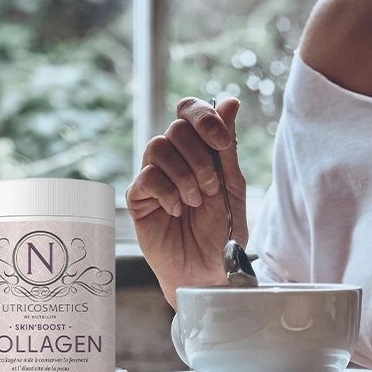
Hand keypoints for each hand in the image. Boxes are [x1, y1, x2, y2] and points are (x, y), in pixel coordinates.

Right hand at [125, 96, 245, 307]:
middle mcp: (173, 158)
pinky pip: (145, 177)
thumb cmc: (222, 230)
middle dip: (199, 157)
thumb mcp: (232, 185)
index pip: (189, 110)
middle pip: (175, 128)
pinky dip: (167, 192)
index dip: (203, 118)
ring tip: (195, 202)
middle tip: (211, 187)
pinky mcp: (138, 198)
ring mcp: (154, 176)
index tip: (221, 143)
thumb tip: (230, 102)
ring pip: (157, 146)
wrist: (209, 270)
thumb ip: (227, 145)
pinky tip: (177, 210)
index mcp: (197, 149)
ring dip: (184, 175)